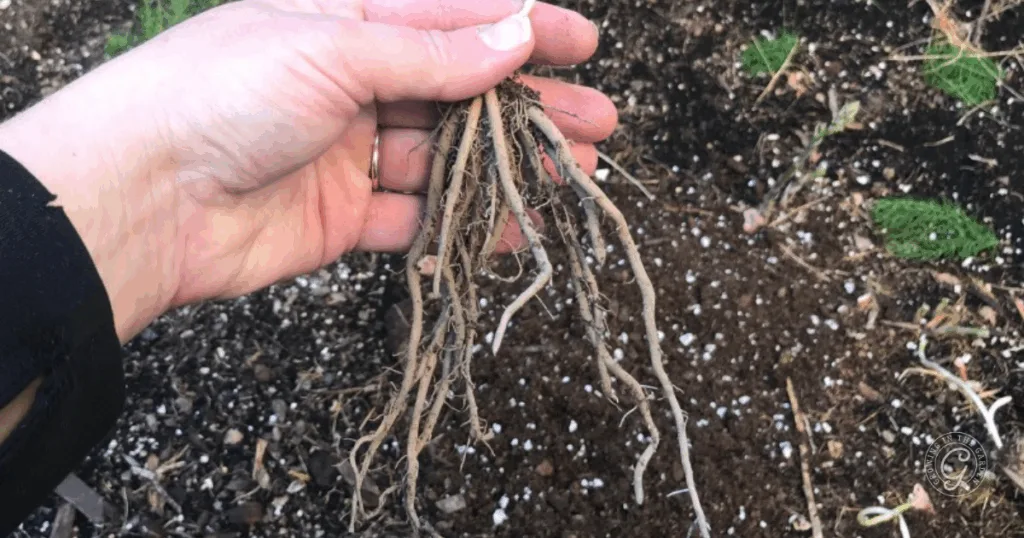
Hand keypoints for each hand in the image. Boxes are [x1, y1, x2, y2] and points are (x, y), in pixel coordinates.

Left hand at [0, 0, 617, 341]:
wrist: (140, 197)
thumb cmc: (221, 94)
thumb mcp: (332, 48)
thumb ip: (429, 52)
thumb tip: (513, 36)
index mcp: (346, 22)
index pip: (452, 19)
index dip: (520, 28)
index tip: (582, 44)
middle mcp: (352, 84)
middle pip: (461, 95)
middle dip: (530, 108)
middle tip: (597, 124)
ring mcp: (350, 154)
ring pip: (448, 160)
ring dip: (508, 170)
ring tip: (574, 179)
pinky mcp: (343, 217)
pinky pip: (416, 220)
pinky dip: (463, 226)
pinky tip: (513, 229)